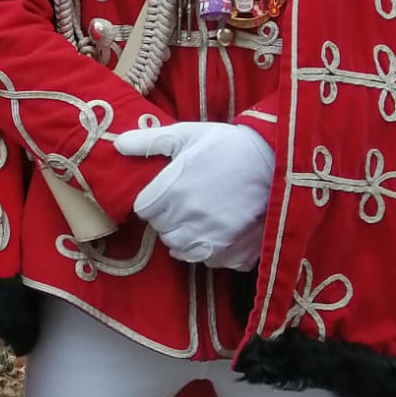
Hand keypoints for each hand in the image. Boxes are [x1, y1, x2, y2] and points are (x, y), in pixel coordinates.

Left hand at [113, 122, 274, 269]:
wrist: (278, 162)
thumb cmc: (228, 145)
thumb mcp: (186, 134)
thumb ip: (149, 141)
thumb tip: (117, 144)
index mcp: (172, 192)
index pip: (143, 210)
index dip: (151, 200)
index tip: (164, 192)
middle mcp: (189, 220)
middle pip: (161, 231)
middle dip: (166, 218)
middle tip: (183, 202)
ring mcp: (213, 240)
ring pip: (181, 250)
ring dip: (183, 237)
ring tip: (198, 218)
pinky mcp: (235, 253)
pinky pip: (209, 261)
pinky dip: (209, 250)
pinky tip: (218, 231)